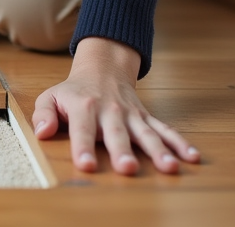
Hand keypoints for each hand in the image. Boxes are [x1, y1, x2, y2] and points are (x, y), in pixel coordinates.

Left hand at [31, 36, 199, 174]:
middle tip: (127, 168)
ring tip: (170, 167)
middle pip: (117, 133)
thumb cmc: (74, 90)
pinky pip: (164, 129)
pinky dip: (179, 142)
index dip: (83, 147)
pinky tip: (191, 157)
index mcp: (84, 106)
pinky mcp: (145, 117)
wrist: (102, 66)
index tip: (86, 165)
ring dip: (159, 150)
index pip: (82, 130)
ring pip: (146, 133)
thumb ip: (43, 114)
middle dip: (123, 151)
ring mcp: (131, 114)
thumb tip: (43, 132)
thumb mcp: (51, 96)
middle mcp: (110, 110)